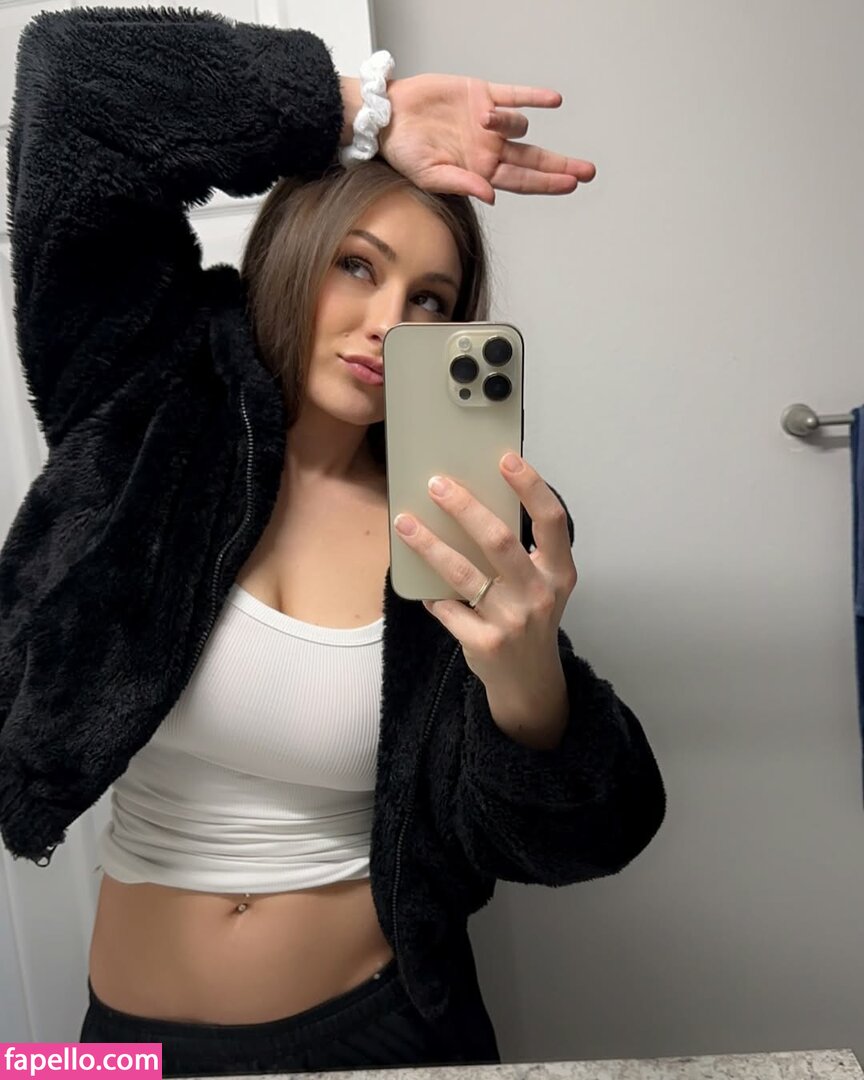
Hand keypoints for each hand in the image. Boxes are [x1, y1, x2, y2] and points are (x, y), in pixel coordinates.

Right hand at [377, 74, 595, 204]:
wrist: (386, 115)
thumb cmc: (402, 151)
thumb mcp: (430, 176)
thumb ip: (463, 185)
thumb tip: (492, 196)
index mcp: (479, 172)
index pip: (522, 181)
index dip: (547, 183)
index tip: (571, 184)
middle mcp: (488, 149)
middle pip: (534, 159)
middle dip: (561, 166)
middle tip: (587, 171)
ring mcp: (487, 122)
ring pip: (517, 125)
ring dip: (509, 122)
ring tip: (484, 119)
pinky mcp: (481, 94)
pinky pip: (514, 95)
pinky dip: (533, 98)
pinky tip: (553, 101)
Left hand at [392, 453, 577, 741]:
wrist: (530, 682)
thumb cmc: (531, 619)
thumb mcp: (543, 583)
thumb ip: (523, 549)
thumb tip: (476, 498)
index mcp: (559, 572)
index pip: (551, 520)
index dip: (530, 487)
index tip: (506, 458)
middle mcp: (540, 594)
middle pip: (499, 541)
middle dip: (465, 508)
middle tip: (436, 484)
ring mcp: (512, 621)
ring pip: (463, 573)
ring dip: (430, 544)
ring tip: (405, 522)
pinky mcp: (484, 643)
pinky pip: (447, 607)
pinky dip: (430, 592)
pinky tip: (418, 580)